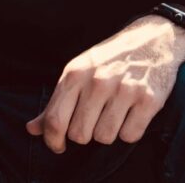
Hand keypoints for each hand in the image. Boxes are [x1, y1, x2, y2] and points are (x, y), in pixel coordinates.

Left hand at [26, 15, 184, 152]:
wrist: (152, 39)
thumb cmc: (109, 59)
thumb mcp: (78, 71)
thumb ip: (56, 102)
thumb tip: (31, 129)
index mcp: (75, 74)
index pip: (55, 119)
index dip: (53, 140)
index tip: (58, 146)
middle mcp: (97, 81)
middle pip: (79, 134)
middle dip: (84, 135)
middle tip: (92, 122)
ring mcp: (123, 90)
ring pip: (104, 137)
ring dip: (107, 133)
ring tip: (113, 114)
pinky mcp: (148, 100)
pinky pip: (130, 135)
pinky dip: (129, 131)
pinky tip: (130, 114)